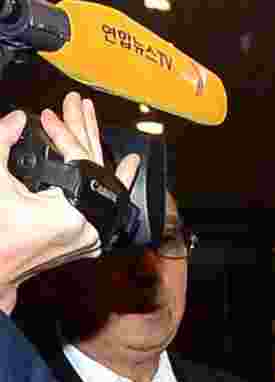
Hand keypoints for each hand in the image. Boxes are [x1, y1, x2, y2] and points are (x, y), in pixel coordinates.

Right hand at [0, 92, 140, 311]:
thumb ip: (0, 145)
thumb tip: (15, 119)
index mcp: (70, 215)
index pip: (76, 160)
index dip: (61, 132)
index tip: (46, 115)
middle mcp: (88, 228)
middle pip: (94, 169)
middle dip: (84, 132)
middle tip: (81, 105)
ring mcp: (90, 238)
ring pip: (99, 188)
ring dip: (100, 157)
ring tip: (106, 131)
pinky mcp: (85, 242)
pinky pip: (101, 207)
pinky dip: (105, 186)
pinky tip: (122, 173)